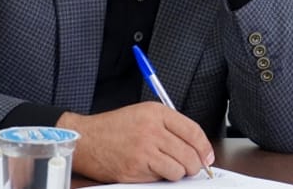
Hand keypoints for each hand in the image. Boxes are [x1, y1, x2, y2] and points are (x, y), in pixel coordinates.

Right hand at [56, 102, 213, 181]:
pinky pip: (160, 178)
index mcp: (157, 113)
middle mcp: (152, 130)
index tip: (207, 156)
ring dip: (178, 173)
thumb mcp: (144, 113)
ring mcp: (143, 151)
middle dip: (194, 164)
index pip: (193, 131)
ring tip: (171, 168)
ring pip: (178, 169)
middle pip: (189, 153)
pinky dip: (161, 177)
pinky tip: (153, 169)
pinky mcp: (134, 169)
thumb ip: (170, 125)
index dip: (204, 147)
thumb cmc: (114, 127)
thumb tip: (196, 145)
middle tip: (191, 166)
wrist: (85, 140)